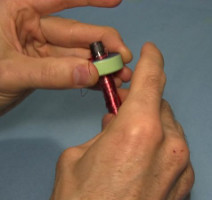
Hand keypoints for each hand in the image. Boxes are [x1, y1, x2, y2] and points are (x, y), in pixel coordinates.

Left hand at [0, 0, 131, 114]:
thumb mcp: (11, 71)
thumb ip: (51, 72)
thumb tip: (91, 73)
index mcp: (17, 10)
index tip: (116, 0)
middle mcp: (32, 27)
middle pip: (76, 34)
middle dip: (103, 46)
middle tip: (124, 58)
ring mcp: (40, 49)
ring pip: (77, 55)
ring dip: (99, 66)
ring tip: (120, 75)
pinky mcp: (45, 68)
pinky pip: (70, 70)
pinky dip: (87, 77)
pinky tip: (103, 82)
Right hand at [50, 43, 193, 199]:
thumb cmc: (81, 198)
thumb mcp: (79, 155)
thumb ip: (104, 132)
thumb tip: (116, 122)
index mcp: (138, 129)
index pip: (151, 78)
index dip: (151, 59)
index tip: (151, 50)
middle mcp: (168, 143)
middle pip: (160, 103)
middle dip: (142, 102)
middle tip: (123, 112)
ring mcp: (181, 165)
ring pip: (169, 125)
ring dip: (151, 124)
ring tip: (130, 139)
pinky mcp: (185, 182)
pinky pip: (175, 148)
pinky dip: (161, 144)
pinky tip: (143, 159)